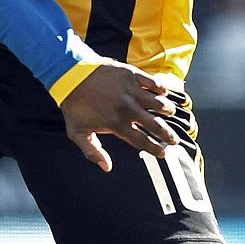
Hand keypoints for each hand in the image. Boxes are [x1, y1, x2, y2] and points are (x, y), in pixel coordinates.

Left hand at [60, 63, 179, 172]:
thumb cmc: (74, 106)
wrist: (70, 77)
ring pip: (160, 103)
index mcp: (117, 124)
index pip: (142, 141)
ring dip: (167, 110)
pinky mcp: (132, 75)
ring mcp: (131, 91)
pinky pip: (154, 83)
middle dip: (168, 135)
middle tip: (174, 140)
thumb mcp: (78, 133)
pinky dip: (161, 89)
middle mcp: (128, 109)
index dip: (155, 149)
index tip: (163, 153)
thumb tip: (107, 167)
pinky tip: (162, 94)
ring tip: (168, 113)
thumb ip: (92, 151)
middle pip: (156, 125)